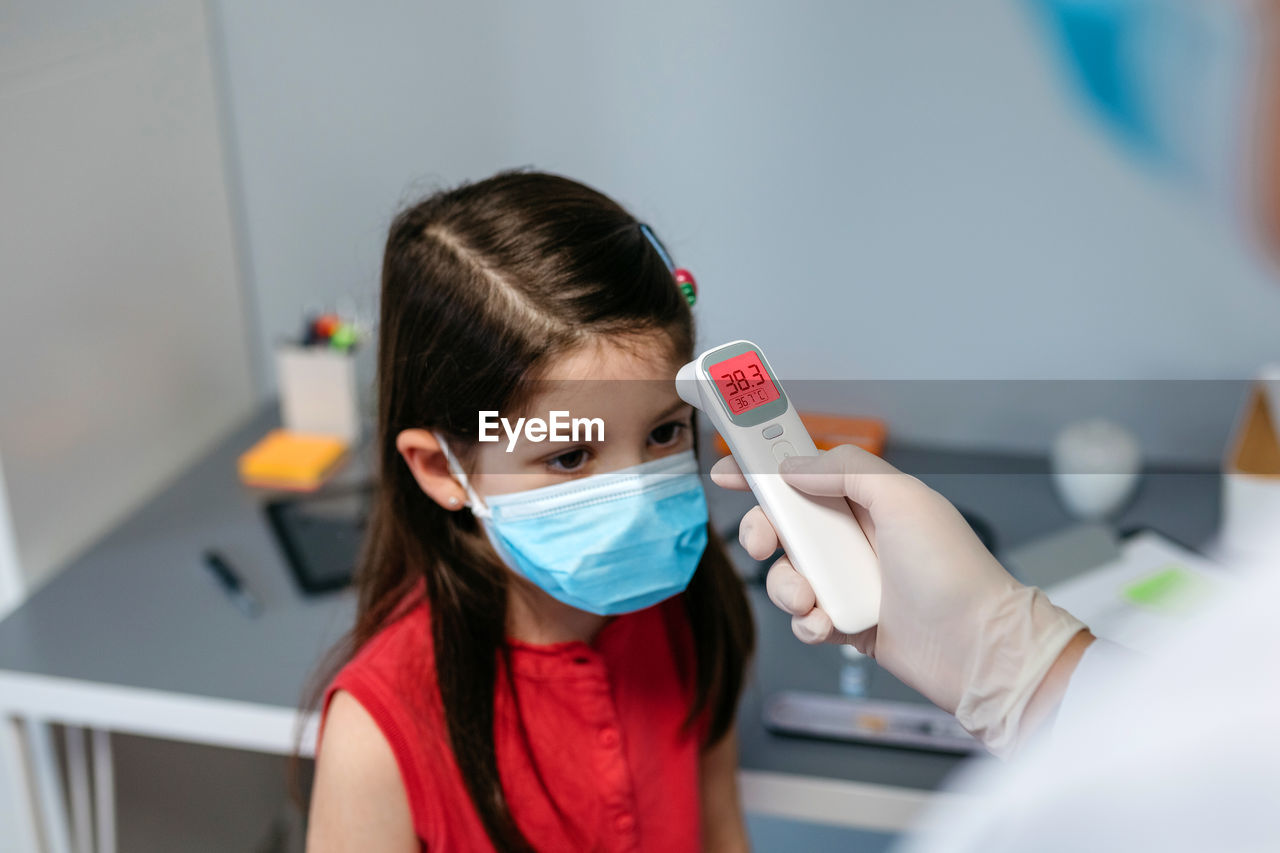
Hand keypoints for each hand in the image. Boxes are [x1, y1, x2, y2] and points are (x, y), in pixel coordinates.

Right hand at [711, 445, 1087, 755]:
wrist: (976, 650)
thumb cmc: (953, 573)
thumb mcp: (903, 498)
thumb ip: (846, 469)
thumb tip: (794, 466)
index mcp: (868, 500)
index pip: (805, 474)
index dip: (763, 471)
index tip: (728, 470)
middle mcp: (855, 538)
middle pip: (783, 526)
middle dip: (763, 534)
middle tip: (763, 544)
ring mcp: (849, 582)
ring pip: (787, 576)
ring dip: (787, 588)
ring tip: (812, 601)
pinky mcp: (846, 623)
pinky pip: (804, 619)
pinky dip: (808, 623)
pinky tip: (830, 626)